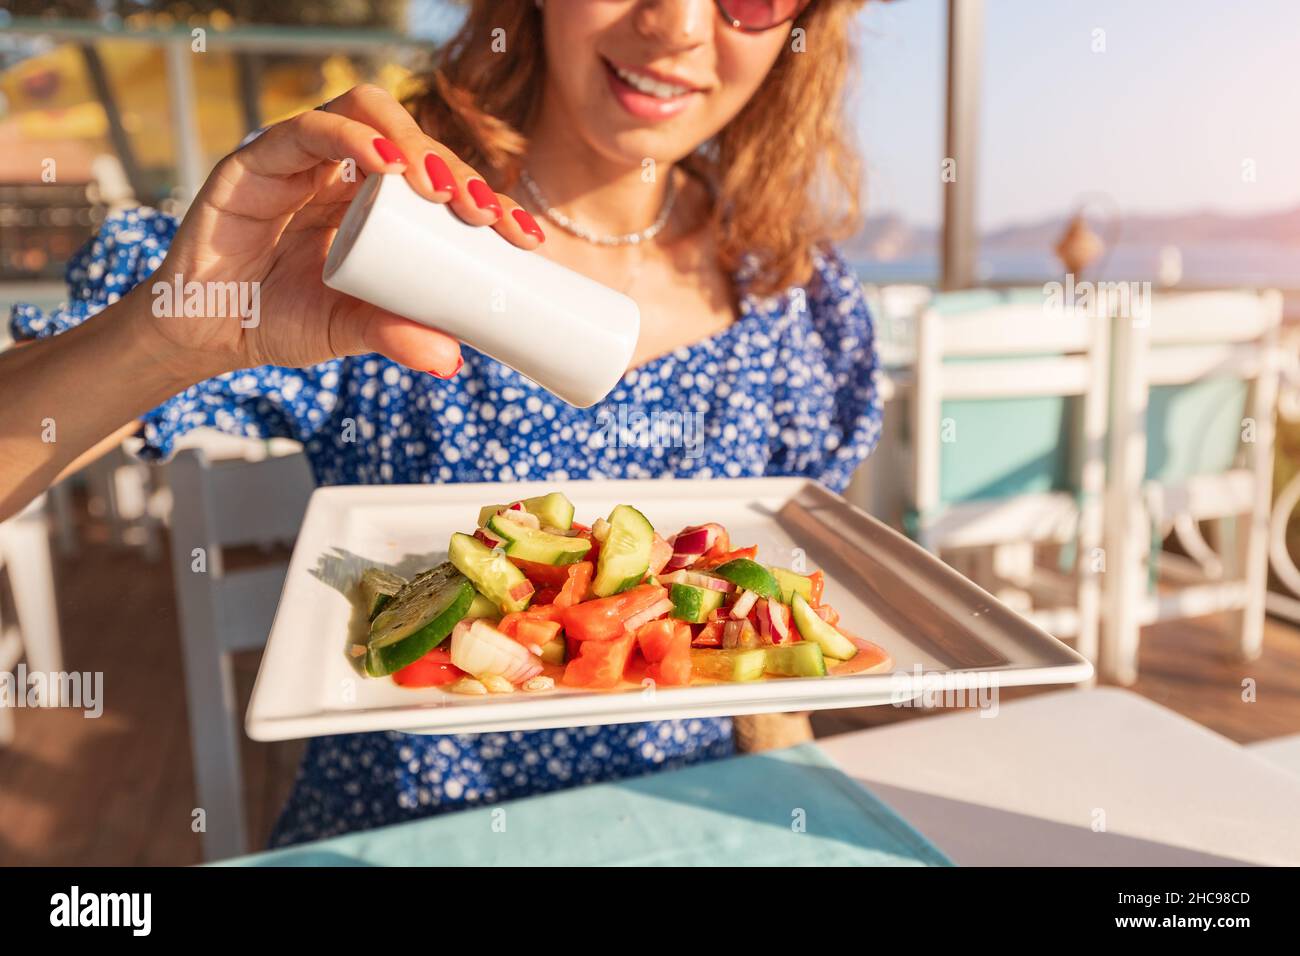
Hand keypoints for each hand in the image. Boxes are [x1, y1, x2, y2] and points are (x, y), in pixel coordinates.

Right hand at [135, 84, 542, 379]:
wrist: (205, 331)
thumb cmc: (281, 319)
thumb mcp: (349, 330)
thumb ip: (394, 335)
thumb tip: (452, 360)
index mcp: (378, 204)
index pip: (442, 182)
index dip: (488, 200)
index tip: (525, 239)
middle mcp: (345, 170)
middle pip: (415, 140)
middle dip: (459, 172)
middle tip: (487, 217)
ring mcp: (304, 157)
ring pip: (369, 114)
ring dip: (414, 144)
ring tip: (444, 192)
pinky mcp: (259, 157)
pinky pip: (309, 129)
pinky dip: (353, 137)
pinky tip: (386, 162)